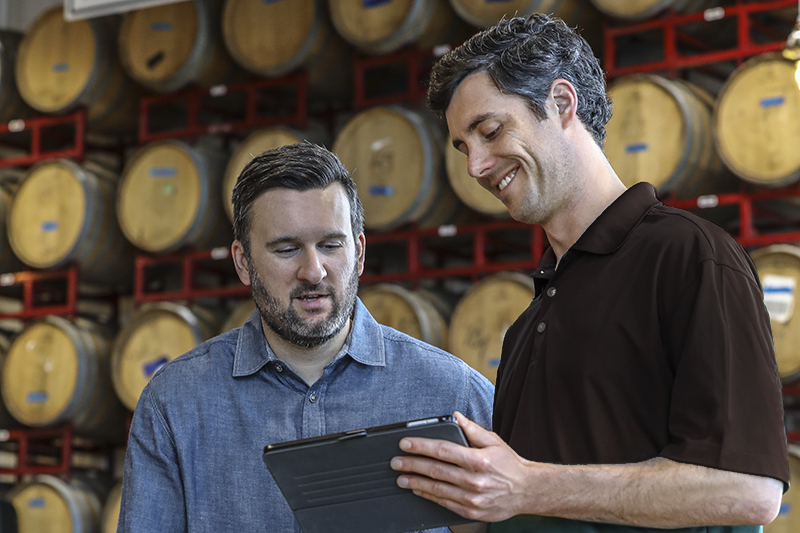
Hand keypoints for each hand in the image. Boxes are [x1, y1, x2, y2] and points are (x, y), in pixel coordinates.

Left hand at [390, 412, 533, 522]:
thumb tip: (455, 416)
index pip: (442, 450)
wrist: (527, 491)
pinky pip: (444, 503)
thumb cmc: (509, 464)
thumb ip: (472, 429)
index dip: (421, 446)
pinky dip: (429, 496)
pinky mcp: (471, 511)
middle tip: (395, 462)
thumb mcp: (494, 441)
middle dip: (411, 465)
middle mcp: (474, 480)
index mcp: (478, 459)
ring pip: (437, 489)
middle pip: (435, 470)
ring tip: (401, 478)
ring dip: (415, 483)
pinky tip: (418, 490)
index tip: (404, 444)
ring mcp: (472, 498)